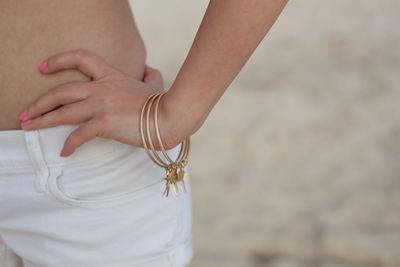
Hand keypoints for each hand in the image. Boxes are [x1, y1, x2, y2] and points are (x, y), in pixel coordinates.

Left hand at [19, 49, 177, 156]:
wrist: (171, 116)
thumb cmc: (164, 102)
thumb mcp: (156, 83)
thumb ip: (149, 73)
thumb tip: (146, 69)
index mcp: (112, 76)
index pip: (81, 58)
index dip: (59, 60)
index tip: (42, 68)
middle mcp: (102, 88)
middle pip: (62, 91)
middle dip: (40, 102)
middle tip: (26, 112)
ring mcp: (102, 105)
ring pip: (63, 112)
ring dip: (43, 120)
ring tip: (29, 128)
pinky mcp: (104, 123)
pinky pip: (79, 135)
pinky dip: (70, 144)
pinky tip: (64, 152)